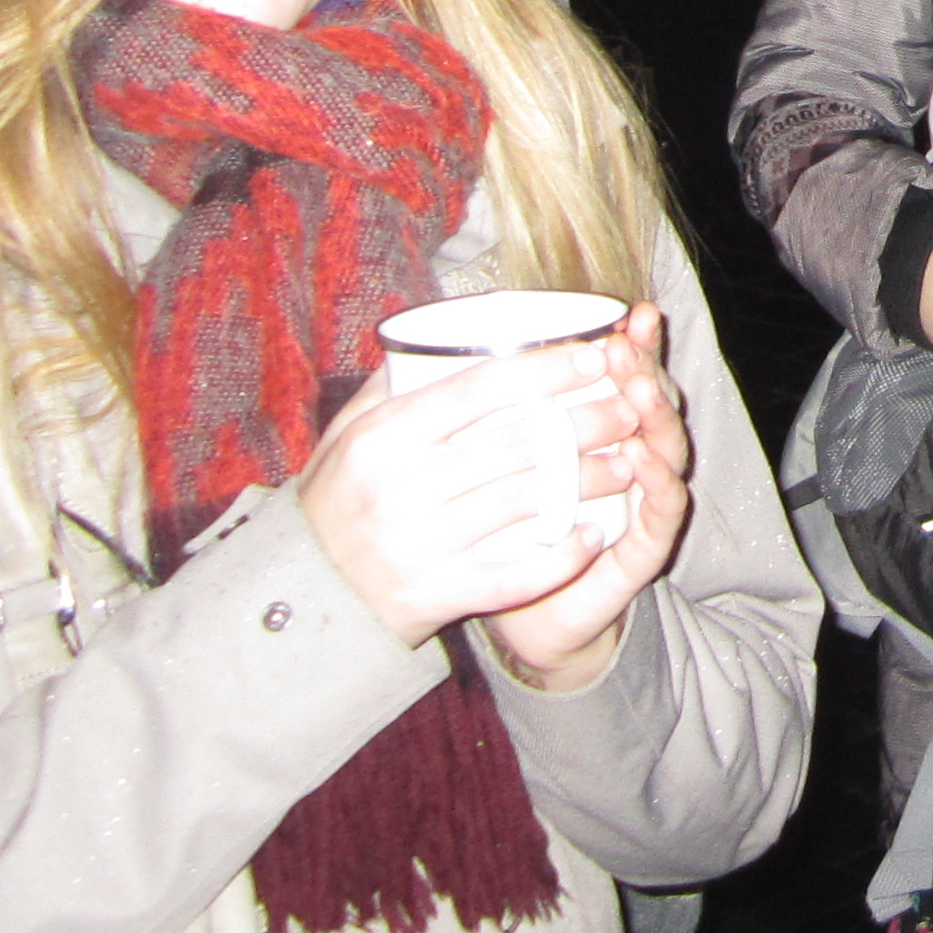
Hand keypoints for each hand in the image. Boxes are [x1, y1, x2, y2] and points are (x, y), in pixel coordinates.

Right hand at [298, 331, 654, 649]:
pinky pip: (511, 575)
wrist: (302, 597)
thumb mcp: (346, 437)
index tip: (593, 355)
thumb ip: (390, 387)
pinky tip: (594, 536)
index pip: (480, 390)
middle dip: (586, 421)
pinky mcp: (435, 594)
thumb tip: (445, 335)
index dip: (545, 370)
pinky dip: (558, 556)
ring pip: (525, 502)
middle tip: (630, 406)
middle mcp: (403, 485)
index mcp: (384, 436)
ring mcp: (421, 543)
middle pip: (517, 443)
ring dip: (587, 481)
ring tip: (629, 462)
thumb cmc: (334, 502)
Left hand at [480, 307, 692, 693]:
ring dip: (655, 414)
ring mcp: (642, 502)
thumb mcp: (490, 477)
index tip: (622, 313)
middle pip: (651, 401)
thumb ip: (478, 426)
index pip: (622, 378)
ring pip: (666, 446)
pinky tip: (641, 457)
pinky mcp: (646, 548)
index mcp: (597, 434)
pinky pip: (662, 510)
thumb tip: (423, 363)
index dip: (628, 344)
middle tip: (622, 344)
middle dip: (643, 367)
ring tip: (637, 389)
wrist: (532, 621)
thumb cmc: (509, 541)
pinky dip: (657, 481)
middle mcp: (630, 459)